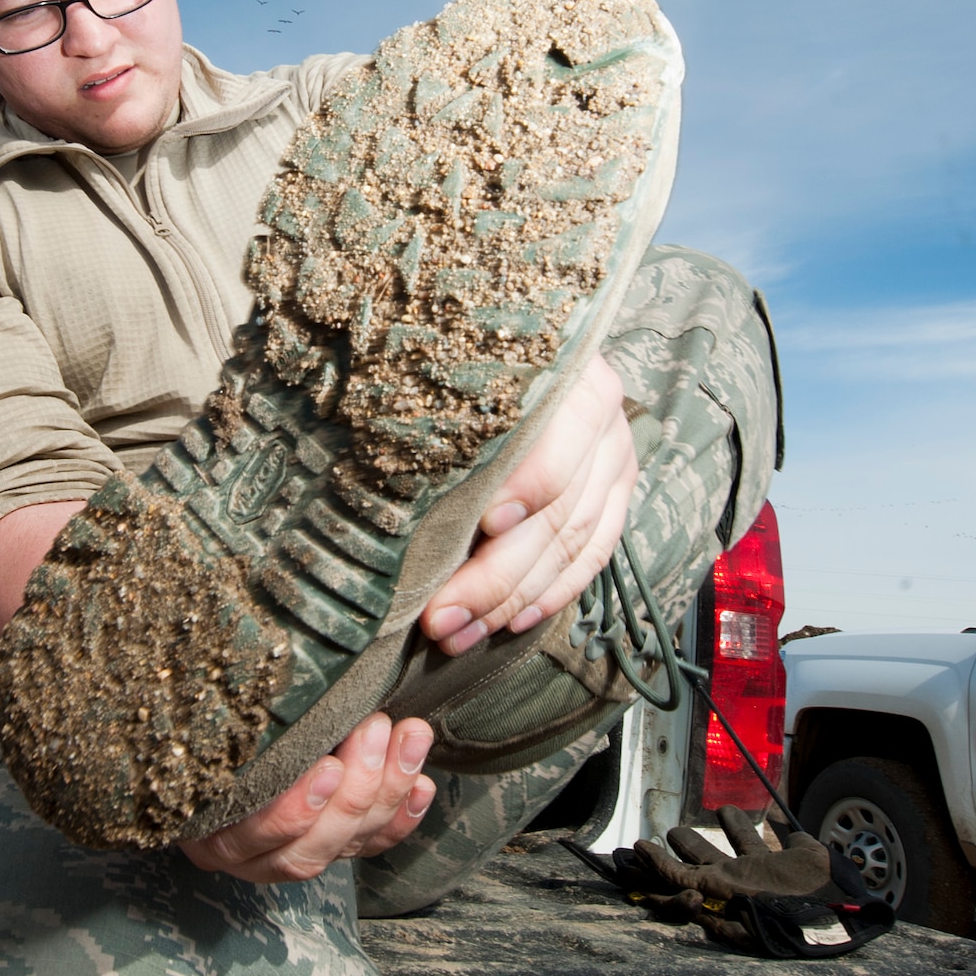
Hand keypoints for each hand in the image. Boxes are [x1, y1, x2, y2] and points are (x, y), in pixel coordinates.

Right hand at [181, 713, 435, 883]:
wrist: (205, 729)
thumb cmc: (201, 718)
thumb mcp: (203, 714)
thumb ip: (228, 707)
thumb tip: (231, 661)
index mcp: (206, 826)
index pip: (248, 834)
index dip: (292, 811)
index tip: (328, 766)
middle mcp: (245, 853)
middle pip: (307, 848)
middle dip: (353, 791)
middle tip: (375, 729)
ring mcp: (289, 852)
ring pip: (343, 846)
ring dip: (385, 794)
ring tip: (409, 739)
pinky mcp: (328, 847)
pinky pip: (369, 846)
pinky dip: (401, 819)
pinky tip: (421, 785)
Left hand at [420, 351, 636, 654]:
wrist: (524, 340)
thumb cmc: (462, 348)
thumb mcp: (448, 356)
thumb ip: (426, 391)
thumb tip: (358, 446)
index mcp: (563, 367)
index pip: (556, 443)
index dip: (527, 487)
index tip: (484, 527)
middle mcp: (601, 410)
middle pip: (556, 511)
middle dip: (495, 576)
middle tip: (440, 617)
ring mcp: (613, 454)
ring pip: (572, 543)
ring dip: (512, 600)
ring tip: (458, 634)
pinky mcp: (617, 490)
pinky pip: (593, 555)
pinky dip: (551, 595)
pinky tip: (509, 623)